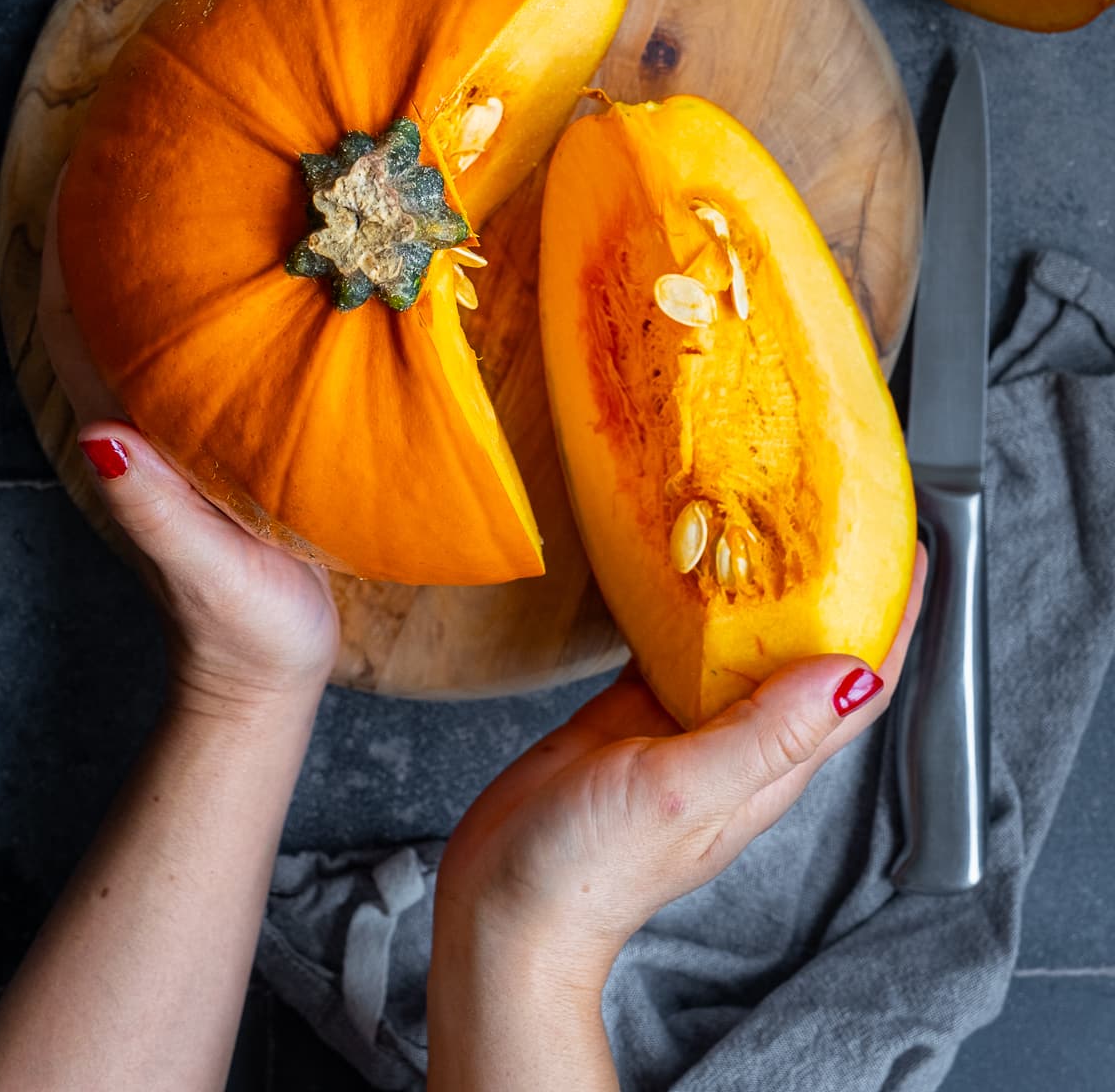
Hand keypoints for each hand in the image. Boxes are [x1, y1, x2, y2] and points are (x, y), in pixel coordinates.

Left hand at [39, 176, 340, 720]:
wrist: (268, 673)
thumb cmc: (238, 627)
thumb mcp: (202, 570)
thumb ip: (154, 508)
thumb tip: (102, 435)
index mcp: (126, 443)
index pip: (73, 328)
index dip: (64, 251)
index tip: (85, 174)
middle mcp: (144, 424)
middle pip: (111, 309)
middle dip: (117, 230)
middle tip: (159, 155)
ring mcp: (183, 432)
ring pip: (161, 327)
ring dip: (167, 260)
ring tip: (211, 189)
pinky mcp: (227, 444)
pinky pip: (214, 355)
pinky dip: (221, 304)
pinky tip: (265, 272)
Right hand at [435, 549, 925, 990]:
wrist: (508, 906)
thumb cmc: (589, 869)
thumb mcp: (683, 791)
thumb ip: (763, 735)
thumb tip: (849, 674)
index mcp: (772, 765)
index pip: (862, 684)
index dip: (895, 620)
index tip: (912, 552)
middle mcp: (744, 742)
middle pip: (815, 654)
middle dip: (840, 588)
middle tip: (842, 514)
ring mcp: (691, 726)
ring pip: (749, 643)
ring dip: (769, 587)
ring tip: (773, 520)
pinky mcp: (636, 713)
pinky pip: (681, 644)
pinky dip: (692, 602)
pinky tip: (683, 564)